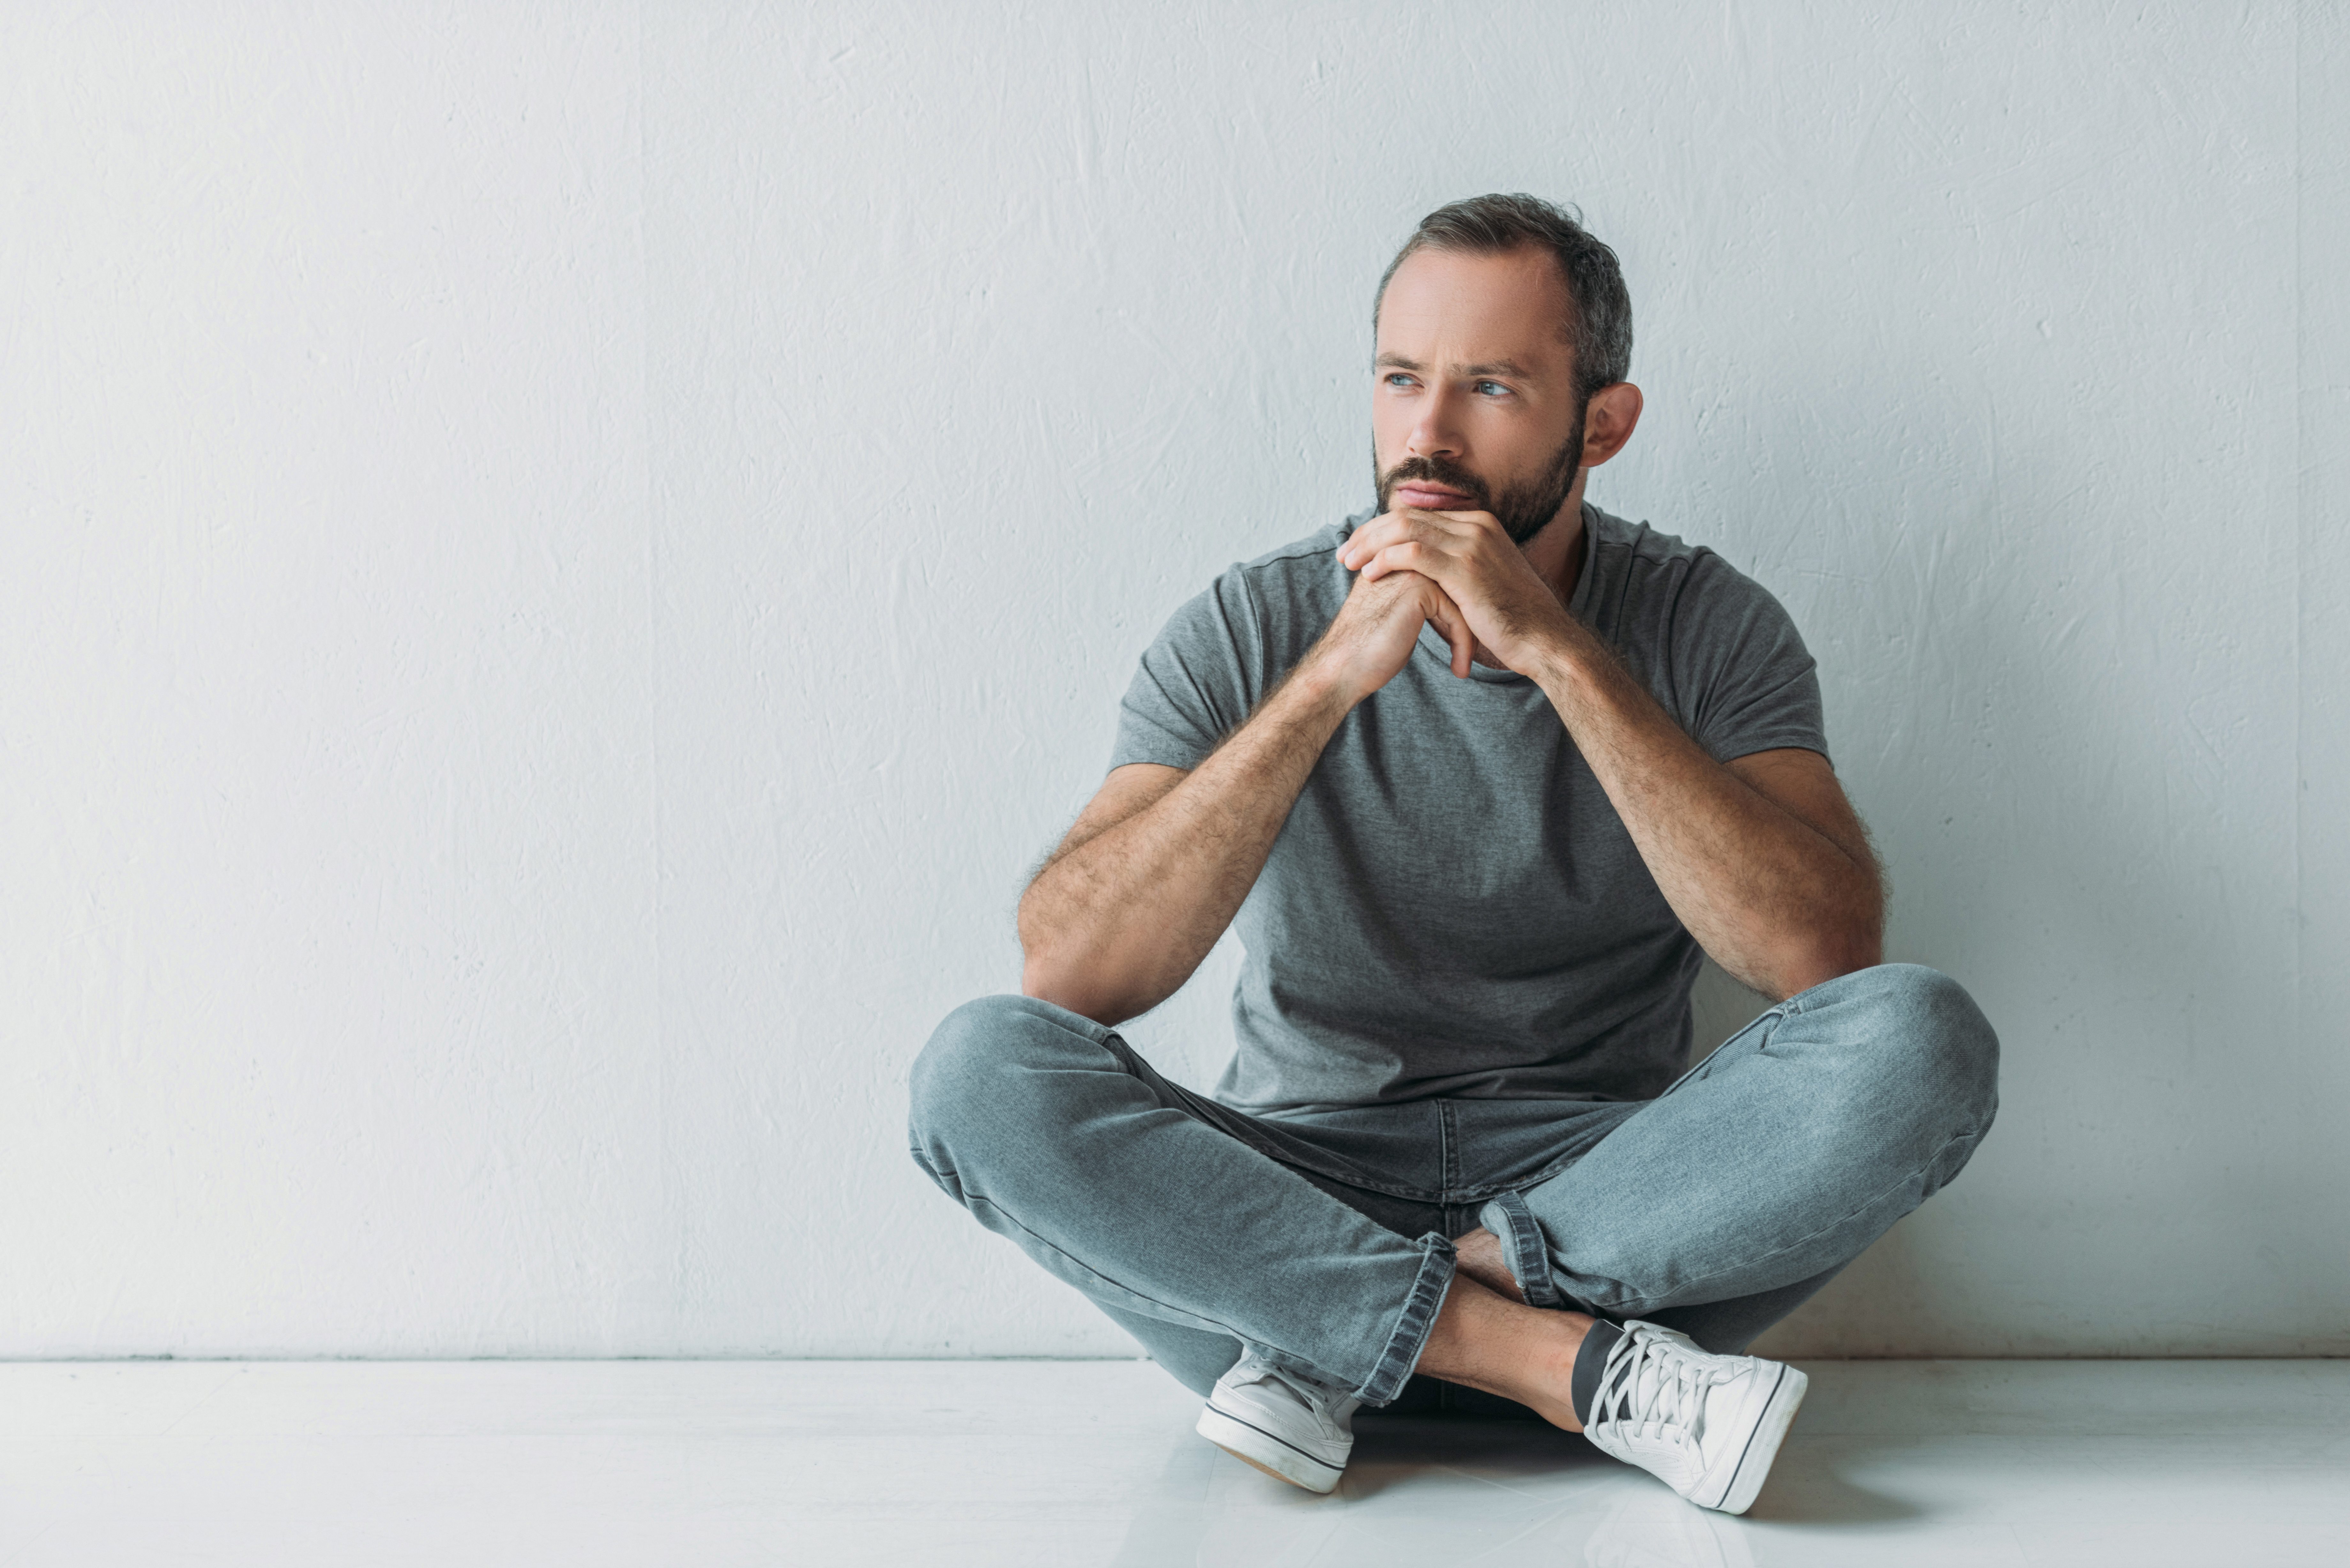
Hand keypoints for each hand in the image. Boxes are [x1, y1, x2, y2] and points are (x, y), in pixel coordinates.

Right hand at [1307, 564, 1474, 706]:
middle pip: (1458, 585)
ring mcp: (1411, 569)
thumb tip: (1450, 607)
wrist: (1343, 666)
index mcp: (1397, 560)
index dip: (1460, 609)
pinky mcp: (1419, 588)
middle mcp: (1404, 557)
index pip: (1446, 577)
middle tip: (1474, 650)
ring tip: (1465, 662)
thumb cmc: (1367, 649)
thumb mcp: (1397, 614)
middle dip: (1471, 619)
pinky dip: (1463, 644)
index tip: (1464, 640)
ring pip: (1462, 598)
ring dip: (1469, 636)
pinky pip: (1458, 613)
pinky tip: (1460, 669)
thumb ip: (1420, 600)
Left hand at [1337, 509, 1574, 675]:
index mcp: (1480, 525)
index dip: (1383, 528)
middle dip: (1370, 533)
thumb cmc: (1512, 620)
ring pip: (1405, 528)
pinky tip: (1371, 574)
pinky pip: (1414, 553)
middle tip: (1345, 552)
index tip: (1359, 547)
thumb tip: (1424, 571)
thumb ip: (1456, 567)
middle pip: (1407, 516)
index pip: (1420, 515)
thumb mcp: (1483, 582)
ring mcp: (1472, 544)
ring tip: (1349, 562)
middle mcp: (1476, 526)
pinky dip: (1387, 560)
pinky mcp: (1466, 568)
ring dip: (1371, 544)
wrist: (1544, 639)